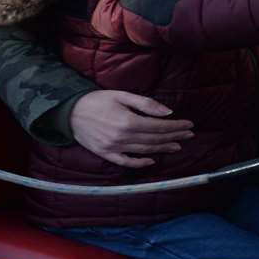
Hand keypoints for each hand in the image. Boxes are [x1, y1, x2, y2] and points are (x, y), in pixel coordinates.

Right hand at [69, 90, 193, 168]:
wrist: (70, 112)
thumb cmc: (96, 100)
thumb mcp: (121, 95)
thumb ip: (145, 103)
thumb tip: (167, 112)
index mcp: (127, 120)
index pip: (159, 126)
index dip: (176, 126)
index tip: (189, 124)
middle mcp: (122, 137)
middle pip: (155, 139)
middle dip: (174, 136)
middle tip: (189, 134)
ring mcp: (114, 148)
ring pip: (145, 151)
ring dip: (163, 149)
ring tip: (177, 145)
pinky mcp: (106, 154)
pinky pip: (127, 162)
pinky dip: (141, 163)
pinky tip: (152, 160)